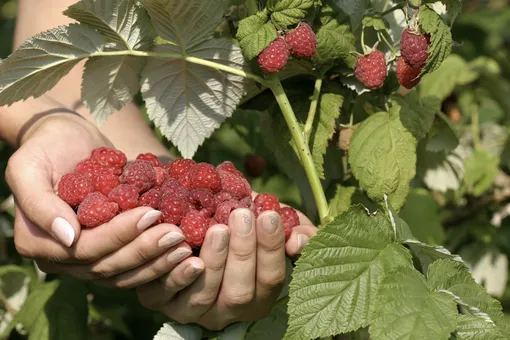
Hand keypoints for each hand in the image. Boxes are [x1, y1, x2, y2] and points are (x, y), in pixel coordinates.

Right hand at [7, 114, 191, 287]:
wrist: (66, 139)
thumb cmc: (45, 147)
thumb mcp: (27, 167)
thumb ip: (39, 203)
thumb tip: (68, 237)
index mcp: (38, 242)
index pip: (84, 249)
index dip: (118, 235)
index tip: (151, 215)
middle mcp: (62, 257)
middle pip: (107, 265)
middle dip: (144, 251)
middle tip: (177, 234)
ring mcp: (88, 258)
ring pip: (124, 272)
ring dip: (156, 262)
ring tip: (185, 247)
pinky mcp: (109, 250)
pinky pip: (133, 264)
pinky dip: (158, 259)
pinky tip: (184, 249)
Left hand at [136, 208, 316, 329]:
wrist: (199, 223)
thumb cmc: (245, 226)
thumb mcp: (275, 226)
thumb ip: (299, 231)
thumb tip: (298, 241)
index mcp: (260, 296)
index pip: (271, 279)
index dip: (271, 248)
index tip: (269, 215)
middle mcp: (229, 311)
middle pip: (238, 293)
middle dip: (242, 253)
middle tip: (241, 216)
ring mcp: (194, 310)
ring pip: (203, 296)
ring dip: (212, 262)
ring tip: (217, 229)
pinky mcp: (162, 301)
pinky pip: (165, 293)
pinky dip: (173, 272)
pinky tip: (180, 245)